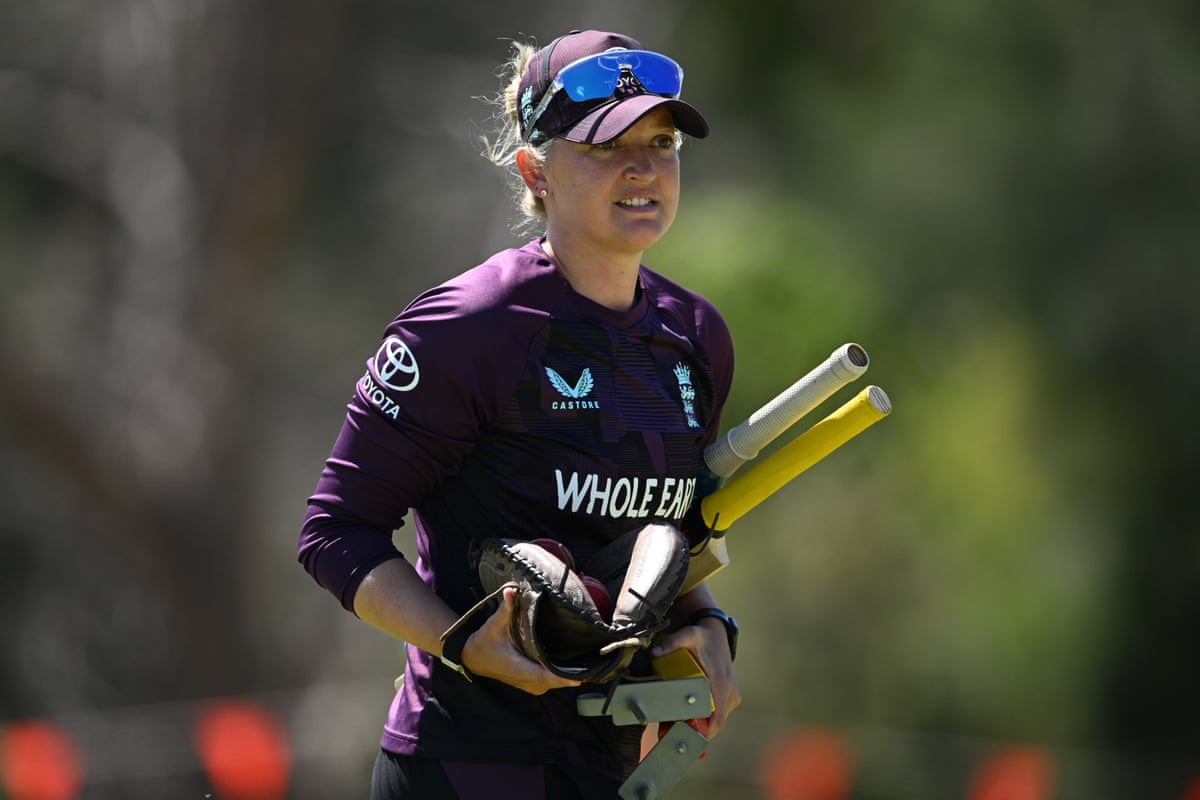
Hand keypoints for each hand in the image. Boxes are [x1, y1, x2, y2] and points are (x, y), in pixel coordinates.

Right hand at [461, 586, 581, 694]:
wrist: (473, 657)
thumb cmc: (484, 642)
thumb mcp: (494, 624)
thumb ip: (506, 608)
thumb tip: (511, 590)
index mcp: (518, 668)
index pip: (545, 676)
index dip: (563, 677)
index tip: (581, 675)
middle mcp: (526, 680)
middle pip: (556, 681)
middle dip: (574, 674)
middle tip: (595, 662)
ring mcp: (529, 684)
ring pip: (555, 683)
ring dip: (569, 674)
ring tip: (590, 662)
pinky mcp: (531, 683)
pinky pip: (551, 681)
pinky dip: (562, 674)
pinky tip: (576, 665)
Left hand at [650, 618, 741, 736]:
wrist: (718, 633)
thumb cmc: (703, 637)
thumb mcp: (687, 635)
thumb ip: (671, 643)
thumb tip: (654, 653)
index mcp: (720, 682)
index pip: (718, 718)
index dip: (705, 731)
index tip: (687, 735)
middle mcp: (729, 691)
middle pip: (716, 723)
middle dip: (698, 731)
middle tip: (675, 731)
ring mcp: (731, 694)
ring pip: (718, 719)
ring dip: (702, 725)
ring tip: (679, 725)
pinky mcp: (730, 695)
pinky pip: (719, 712)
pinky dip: (707, 717)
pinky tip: (690, 717)